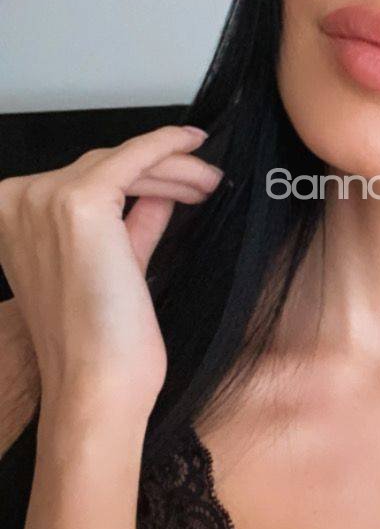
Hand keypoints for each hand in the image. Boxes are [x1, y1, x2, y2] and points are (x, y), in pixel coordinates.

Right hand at [0, 125, 222, 426]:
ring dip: (172, 168)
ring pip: (119, 162)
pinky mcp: (77, 202)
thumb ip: (129, 226)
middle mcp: (13, 204)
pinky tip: (194, 144)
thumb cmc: (101, 347)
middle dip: (160, 171)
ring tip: (210, 182)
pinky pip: (132, 156)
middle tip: (205, 180)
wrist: (98, 385)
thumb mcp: (113, 267)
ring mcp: (41, 200)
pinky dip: (167, 144)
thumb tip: (156, 193)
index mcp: (7, 221)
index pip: (81, 180)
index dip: (136, 174)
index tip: (177, 170)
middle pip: (100, 166)